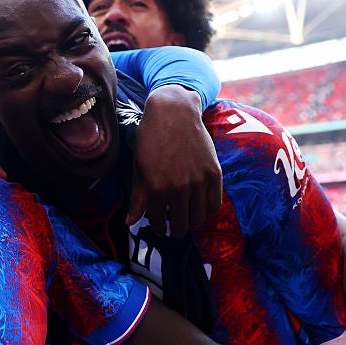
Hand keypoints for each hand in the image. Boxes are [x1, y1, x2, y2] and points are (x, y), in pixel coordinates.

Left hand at [128, 85, 221, 237]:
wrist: (174, 113)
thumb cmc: (151, 140)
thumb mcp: (138, 169)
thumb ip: (138, 198)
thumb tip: (130, 223)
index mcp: (156, 188)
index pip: (158, 222)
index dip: (157, 228)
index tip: (158, 227)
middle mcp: (178, 188)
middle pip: (181, 226)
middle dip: (176, 231)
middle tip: (174, 230)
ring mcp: (199, 181)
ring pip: (199, 218)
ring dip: (192, 223)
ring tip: (187, 221)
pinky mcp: (214, 174)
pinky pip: (215, 204)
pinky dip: (208, 211)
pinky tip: (200, 208)